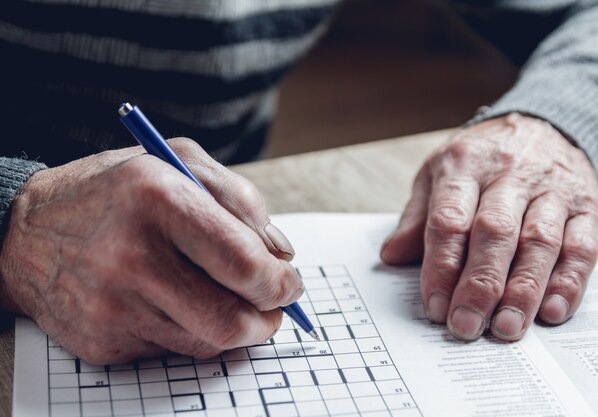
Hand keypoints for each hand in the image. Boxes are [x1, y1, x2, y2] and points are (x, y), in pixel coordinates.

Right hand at [0, 138, 301, 363]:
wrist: (25, 233)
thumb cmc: (114, 191)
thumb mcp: (177, 160)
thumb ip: (239, 198)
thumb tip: (281, 253)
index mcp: (156, 198)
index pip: (241, 261)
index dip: (279, 282)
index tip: (289, 282)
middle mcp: (131, 256)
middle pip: (229, 318)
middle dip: (269, 318)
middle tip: (276, 306)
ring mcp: (113, 306)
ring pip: (208, 342)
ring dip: (237, 327)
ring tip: (233, 301)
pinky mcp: (103, 342)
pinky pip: (175, 351)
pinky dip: (196, 332)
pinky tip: (184, 305)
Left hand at [381, 114, 597, 340]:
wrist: (541, 123)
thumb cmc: (480, 158)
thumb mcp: (437, 172)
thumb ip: (417, 217)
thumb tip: (391, 257)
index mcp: (464, 165)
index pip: (450, 219)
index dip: (441, 266)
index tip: (434, 306)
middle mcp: (509, 174)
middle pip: (495, 232)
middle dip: (479, 285)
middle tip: (466, 325)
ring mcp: (551, 189)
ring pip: (539, 241)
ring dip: (523, 289)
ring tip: (506, 327)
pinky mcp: (586, 205)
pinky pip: (581, 245)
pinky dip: (568, 280)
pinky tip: (551, 310)